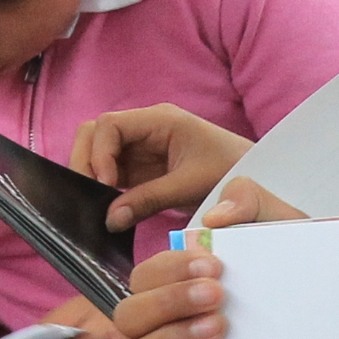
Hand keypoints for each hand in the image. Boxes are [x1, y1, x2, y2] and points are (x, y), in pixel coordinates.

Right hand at [73, 102, 253, 231]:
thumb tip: (109, 219)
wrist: (252, 179)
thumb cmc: (229, 171)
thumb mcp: (190, 186)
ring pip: (98, 153)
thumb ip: (149, 200)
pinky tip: (108, 208)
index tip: (108, 185)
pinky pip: (110, 172)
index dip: (99, 153)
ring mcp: (140, 147)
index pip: (109, 124)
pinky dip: (103, 188)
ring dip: (92, 176)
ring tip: (99, 204)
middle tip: (92, 195)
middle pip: (95, 133)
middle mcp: (144, 128)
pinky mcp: (141, 168)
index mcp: (159, 119)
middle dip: (87, 162)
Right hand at [112, 177, 307, 338]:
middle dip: (168, 301)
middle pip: (129, 317)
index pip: (144, 278)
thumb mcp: (280, 230)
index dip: (168, 269)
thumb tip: (218, 217)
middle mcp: (170, 330)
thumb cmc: (296, 278)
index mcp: (179, 290)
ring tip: (217, 327)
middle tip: (217, 295)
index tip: (213, 264)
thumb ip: (250, 202)